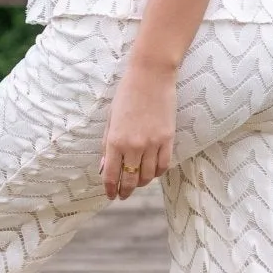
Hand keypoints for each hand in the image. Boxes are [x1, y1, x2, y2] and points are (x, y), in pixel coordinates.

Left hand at [100, 52, 175, 200]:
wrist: (150, 76)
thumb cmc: (126, 94)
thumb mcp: (111, 119)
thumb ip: (107, 145)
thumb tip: (104, 168)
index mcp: (115, 140)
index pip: (112, 174)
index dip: (110, 189)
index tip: (110, 196)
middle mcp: (133, 145)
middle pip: (130, 179)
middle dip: (125, 191)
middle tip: (123, 195)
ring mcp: (152, 144)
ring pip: (147, 175)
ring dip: (141, 182)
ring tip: (137, 182)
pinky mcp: (168, 139)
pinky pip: (163, 165)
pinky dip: (156, 173)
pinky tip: (152, 172)